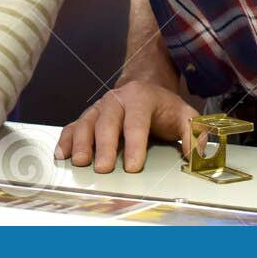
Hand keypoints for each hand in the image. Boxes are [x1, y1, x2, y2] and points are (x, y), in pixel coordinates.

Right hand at [54, 79, 197, 173]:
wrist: (145, 88)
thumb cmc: (165, 109)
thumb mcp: (186, 115)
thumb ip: (193, 134)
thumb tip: (194, 156)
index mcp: (141, 97)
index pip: (137, 121)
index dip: (135, 144)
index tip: (133, 167)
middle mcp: (116, 99)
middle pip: (107, 121)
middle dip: (105, 146)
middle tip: (104, 169)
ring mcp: (99, 107)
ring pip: (87, 122)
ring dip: (82, 143)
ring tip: (81, 163)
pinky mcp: (88, 116)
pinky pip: (74, 126)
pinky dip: (67, 140)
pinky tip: (62, 155)